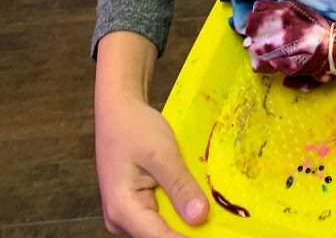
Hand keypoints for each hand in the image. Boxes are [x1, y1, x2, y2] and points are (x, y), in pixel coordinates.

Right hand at [96, 95, 208, 237]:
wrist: (118, 109)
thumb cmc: (135, 127)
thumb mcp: (161, 154)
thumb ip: (180, 186)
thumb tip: (200, 217)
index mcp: (122, 209)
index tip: (214, 232)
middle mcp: (121, 219)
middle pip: (159, 235)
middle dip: (187, 229)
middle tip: (216, 219)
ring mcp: (127, 213)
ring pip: (160, 227)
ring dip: (184, 219)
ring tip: (208, 207)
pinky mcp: (135, 204)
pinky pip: (159, 214)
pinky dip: (177, 207)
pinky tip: (194, 198)